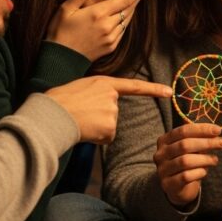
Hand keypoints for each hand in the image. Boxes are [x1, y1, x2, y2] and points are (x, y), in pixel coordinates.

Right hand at [46, 0, 150, 60]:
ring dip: (131, 10)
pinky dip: (125, 22)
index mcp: (98, 13)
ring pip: (127, 20)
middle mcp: (108, 25)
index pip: (124, 0)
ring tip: (133, 0)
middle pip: (129, 9)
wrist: (60, 58)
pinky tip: (123, 17)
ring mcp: (111, 38)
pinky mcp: (110, 47)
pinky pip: (122, 31)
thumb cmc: (59, 31)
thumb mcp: (65, 9)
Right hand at [47, 76, 171, 144]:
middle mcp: (112, 97)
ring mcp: (112, 113)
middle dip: (99, 117)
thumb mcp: (80, 88)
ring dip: (96, 127)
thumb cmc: (58, 101)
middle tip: (80, 113)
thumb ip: (96, 94)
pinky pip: (106, 137)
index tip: (170, 92)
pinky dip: (96, 137)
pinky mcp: (110, 128)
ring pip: (109, 126)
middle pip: (113, 112)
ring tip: (80, 120)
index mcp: (104, 83)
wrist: (51, 113)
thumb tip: (100, 109)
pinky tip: (84, 130)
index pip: (134, 86)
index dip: (154, 89)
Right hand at [153, 124, 221, 206]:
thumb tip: (218, 133)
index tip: (218, 130)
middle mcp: (160, 154)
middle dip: (207, 143)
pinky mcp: (168, 184)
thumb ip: (201, 140)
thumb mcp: (192, 149)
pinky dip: (198, 172)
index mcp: (164, 140)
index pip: (183, 131)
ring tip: (215, 160)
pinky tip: (204, 171)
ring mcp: (162, 170)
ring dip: (204, 159)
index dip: (202, 130)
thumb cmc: (187, 163)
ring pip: (185, 161)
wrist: (178, 188)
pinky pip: (185, 176)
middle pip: (184, 145)